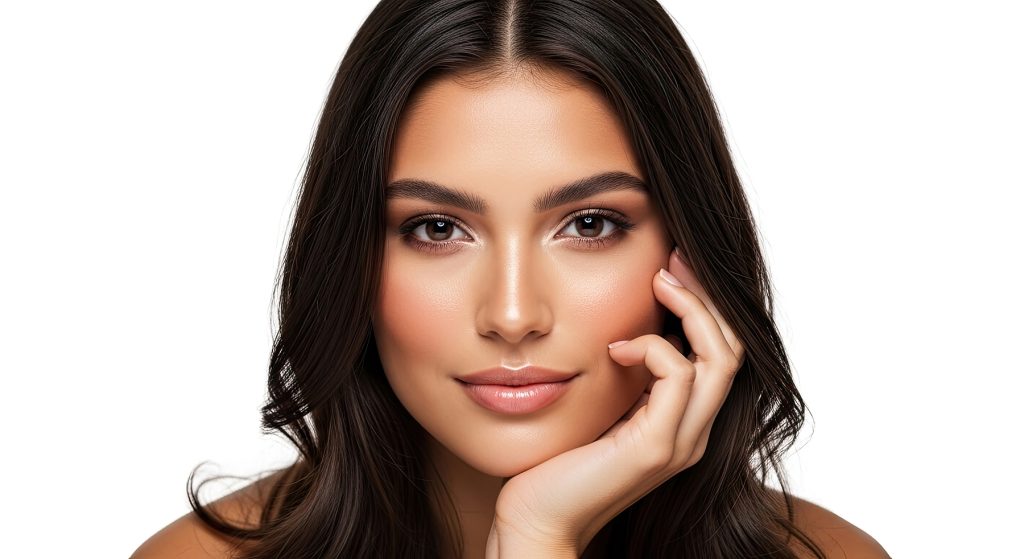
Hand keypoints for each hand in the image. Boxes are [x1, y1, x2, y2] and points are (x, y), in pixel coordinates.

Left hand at [485, 246, 745, 555]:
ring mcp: (680, 443)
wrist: (536, 519)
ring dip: (693, 309)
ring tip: (659, 282)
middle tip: (672, 260)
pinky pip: (677, 377)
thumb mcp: (603, 406)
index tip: (675, 265)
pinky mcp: (654, 449)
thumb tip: (628, 328)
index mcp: (684, 422)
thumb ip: (627, 376)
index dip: (707, 306)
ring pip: (721, 358)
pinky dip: (652, 347)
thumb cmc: (558, 462)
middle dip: (708, 296)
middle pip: (733, 349)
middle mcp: (693, 433)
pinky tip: (616, 348)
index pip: (722, 354)